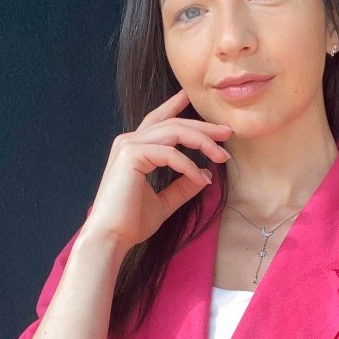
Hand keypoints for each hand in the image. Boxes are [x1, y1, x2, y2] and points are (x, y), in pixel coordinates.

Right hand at [84, 88, 232, 249]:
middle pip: (173, 123)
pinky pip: (170, 154)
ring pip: (174, 132)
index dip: (177, 107)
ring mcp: (129, 146)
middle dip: (203, 127)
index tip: (195, 100)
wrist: (111, 237)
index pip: (159, 121)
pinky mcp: (131, 156)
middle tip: (227, 132)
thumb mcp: (165, 201)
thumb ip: (183, 186)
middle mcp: (129, 141)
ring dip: (203, 142)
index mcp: (134, 149)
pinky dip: (189, 166)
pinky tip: (201, 179)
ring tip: (223, 155)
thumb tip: (207, 174)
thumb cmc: (131, 222)